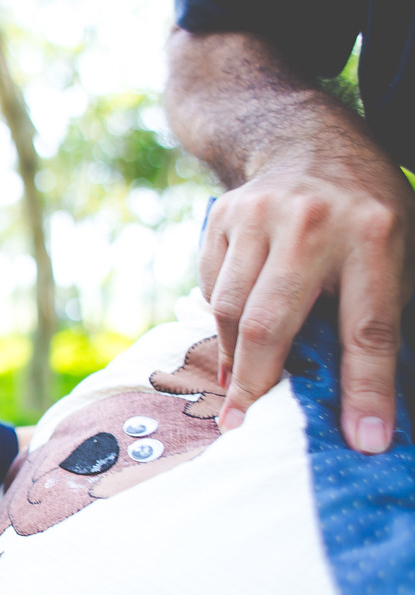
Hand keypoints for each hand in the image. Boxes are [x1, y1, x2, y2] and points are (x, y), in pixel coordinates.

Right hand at [199, 160, 414, 452]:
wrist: (307, 139)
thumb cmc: (364, 212)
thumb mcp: (398, 249)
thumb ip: (380, 312)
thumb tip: (370, 404)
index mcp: (375, 233)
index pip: (369, 329)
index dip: (366, 390)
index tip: (363, 441)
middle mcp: (312, 221)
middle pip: (271, 323)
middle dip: (258, 382)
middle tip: (243, 425)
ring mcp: (258, 215)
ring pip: (229, 310)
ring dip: (233, 357)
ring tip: (237, 388)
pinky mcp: (221, 217)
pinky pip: (212, 287)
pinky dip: (221, 319)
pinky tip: (235, 331)